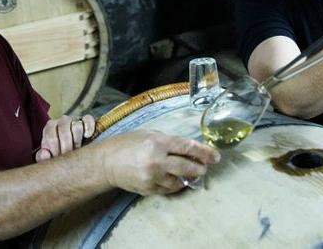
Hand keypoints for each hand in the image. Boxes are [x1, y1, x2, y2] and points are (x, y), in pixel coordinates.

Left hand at [35, 114, 95, 161]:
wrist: (71, 147)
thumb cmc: (58, 152)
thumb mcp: (49, 156)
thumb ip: (43, 157)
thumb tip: (45, 153)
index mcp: (50, 127)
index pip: (51, 138)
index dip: (56, 150)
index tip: (58, 158)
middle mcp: (61, 120)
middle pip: (64, 132)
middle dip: (67, 148)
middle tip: (68, 157)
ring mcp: (74, 118)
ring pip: (77, 126)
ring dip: (77, 141)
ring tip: (77, 150)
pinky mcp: (86, 119)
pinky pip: (88, 120)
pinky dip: (88, 128)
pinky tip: (87, 136)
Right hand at [99, 130, 219, 195]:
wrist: (107, 163)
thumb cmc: (127, 144)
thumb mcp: (148, 134)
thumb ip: (168, 141)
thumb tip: (189, 149)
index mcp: (158, 142)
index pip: (187, 147)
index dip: (204, 152)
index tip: (215, 156)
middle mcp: (157, 160)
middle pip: (187, 167)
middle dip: (200, 168)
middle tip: (205, 168)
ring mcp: (153, 177)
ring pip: (179, 181)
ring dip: (188, 178)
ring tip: (191, 174)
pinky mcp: (148, 189)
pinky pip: (168, 189)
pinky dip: (175, 185)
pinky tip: (176, 180)